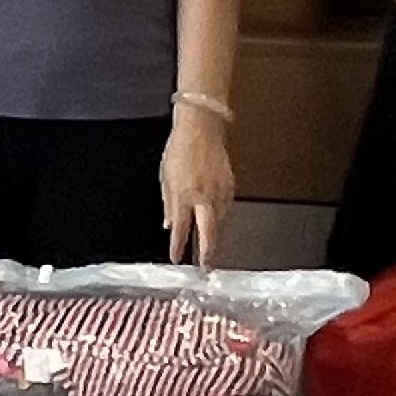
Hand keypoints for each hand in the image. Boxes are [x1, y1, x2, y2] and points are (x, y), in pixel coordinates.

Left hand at [161, 106, 235, 264]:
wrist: (202, 129)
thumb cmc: (180, 149)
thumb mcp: (165, 177)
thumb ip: (168, 203)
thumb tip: (168, 223)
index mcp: (184, 196)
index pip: (180, 229)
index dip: (178, 247)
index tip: (176, 258)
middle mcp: (203, 198)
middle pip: (208, 233)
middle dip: (207, 252)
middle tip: (206, 266)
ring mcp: (219, 192)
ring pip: (219, 222)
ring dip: (213, 234)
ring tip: (209, 246)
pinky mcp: (230, 186)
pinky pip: (226, 208)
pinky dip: (220, 217)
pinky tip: (215, 219)